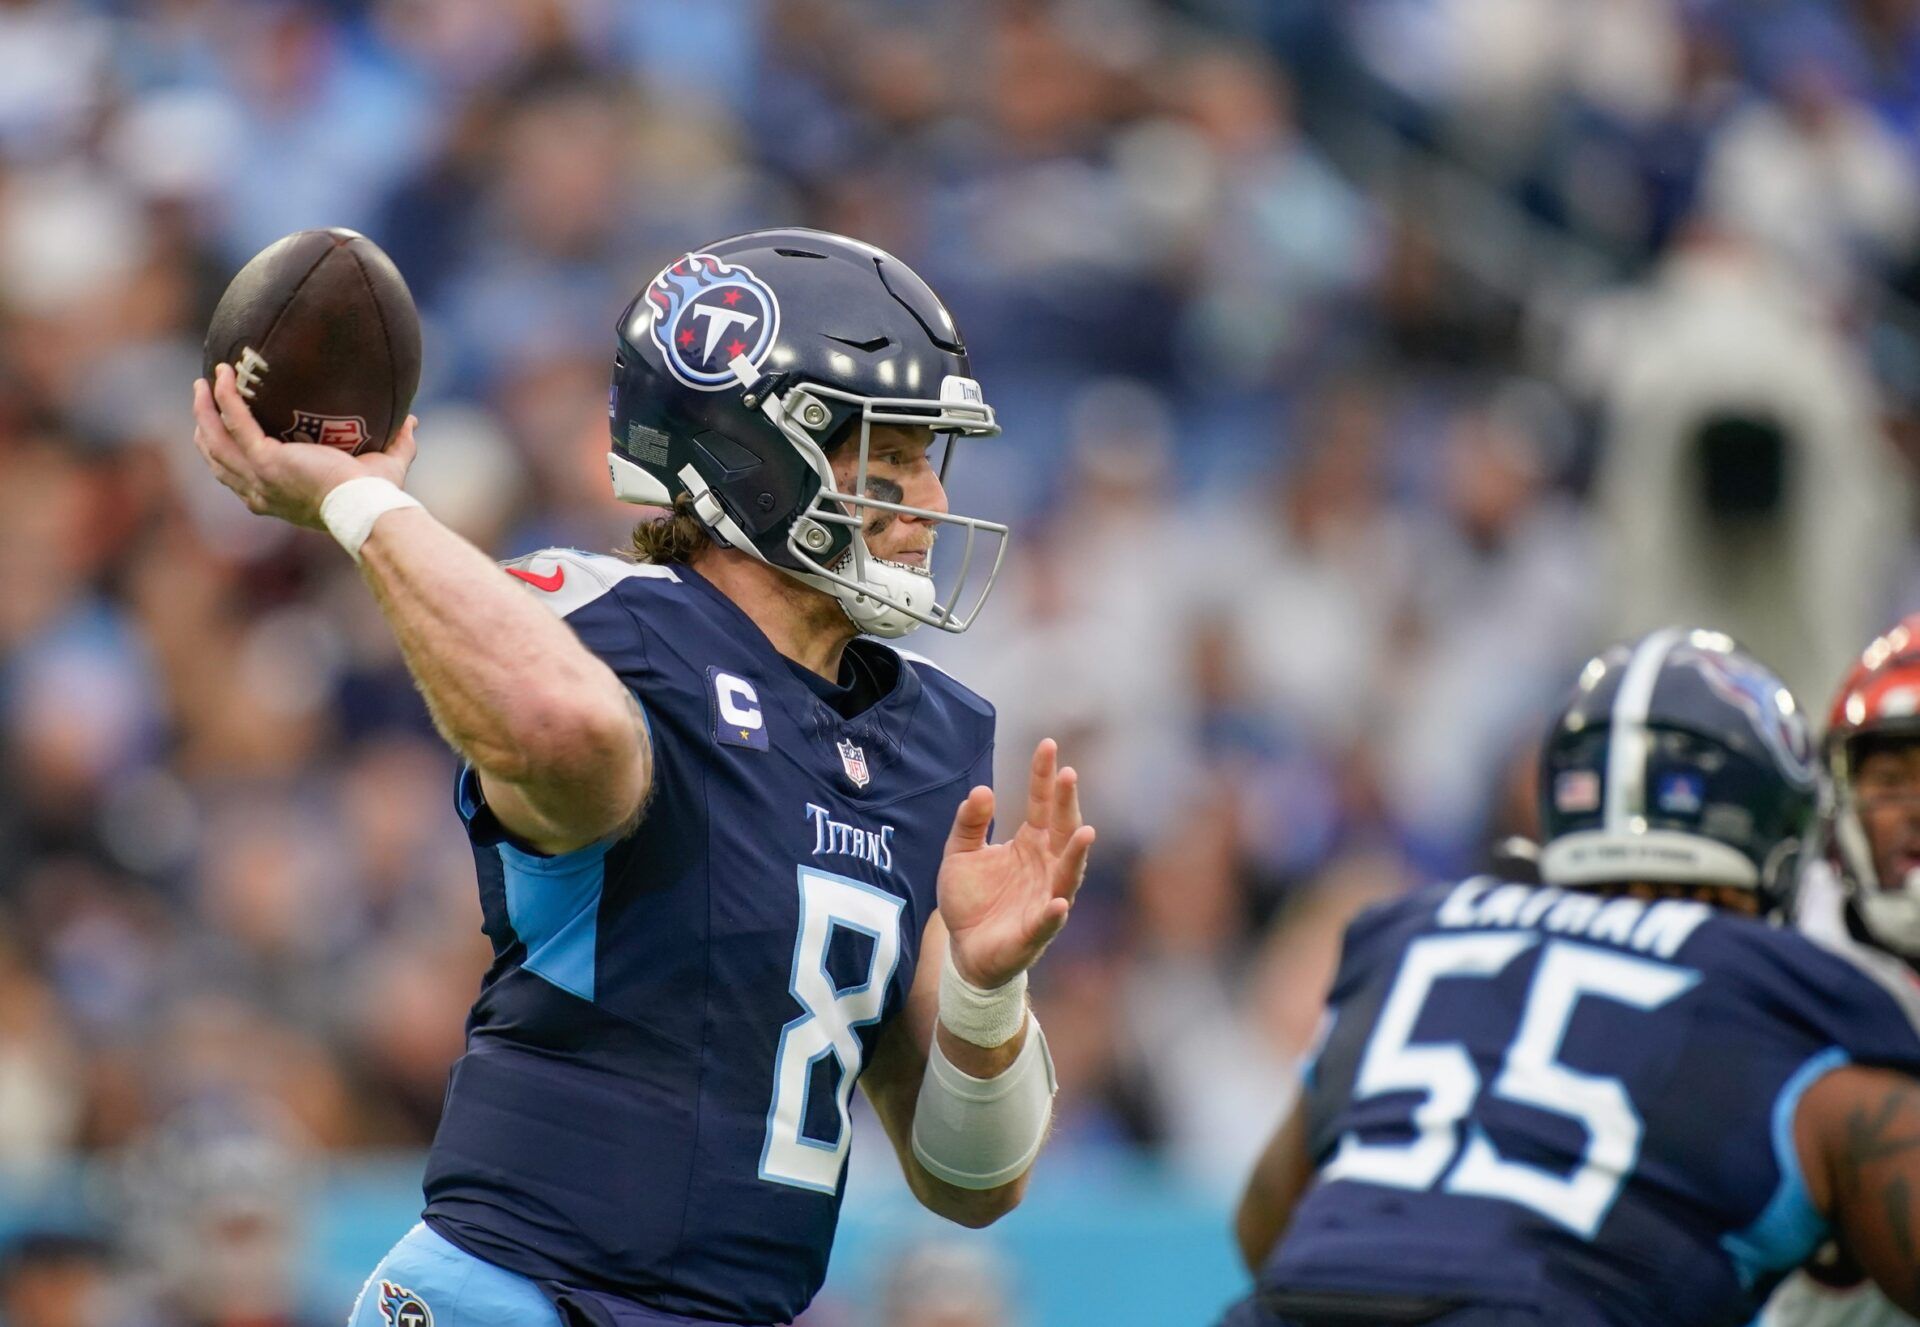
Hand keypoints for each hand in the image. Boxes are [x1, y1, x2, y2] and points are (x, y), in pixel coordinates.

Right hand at [191, 363, 416, 529]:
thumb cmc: (376, 496)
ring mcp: (259, 477)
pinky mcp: (266, 460)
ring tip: (203, 383)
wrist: (369, 506)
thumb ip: (397, 443)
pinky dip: (226, 398)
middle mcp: (260, 491)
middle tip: (203, 400)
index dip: (228, 454)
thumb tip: (412, 420)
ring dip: (205, 410)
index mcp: (277, 497)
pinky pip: (236, 422)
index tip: (224, 430)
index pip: (240, 478)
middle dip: (206, 430)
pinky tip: (222, 375)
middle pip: (218, 459)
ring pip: (216, 441)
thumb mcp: (383, 466)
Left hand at [937, 739, 1094, 989]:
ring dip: (1076, 855)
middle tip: (1068, 775)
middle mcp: (1045, 867)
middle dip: (1066, 804)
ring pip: (1067, 874)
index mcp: (1030, 844)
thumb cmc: (970, 901)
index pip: (1041, 804)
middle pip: (1061, 830)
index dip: (1044, 776)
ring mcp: (1044, 898)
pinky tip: (1058, 902)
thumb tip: (981, 789)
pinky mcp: (1034, 932)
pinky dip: (1053, 913)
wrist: (964, 951)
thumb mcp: (959, 854)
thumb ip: (969, 823)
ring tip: (1085, 832)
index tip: (1048, 745)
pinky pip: (1047, 921)